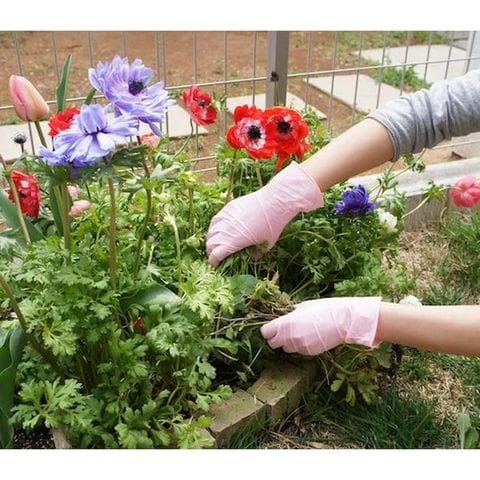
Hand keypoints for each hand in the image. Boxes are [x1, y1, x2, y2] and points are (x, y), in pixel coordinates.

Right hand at [206, 161, 323, 266]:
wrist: (274, 202)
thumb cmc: (272, 225)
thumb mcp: (267, 244)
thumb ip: (257, 253)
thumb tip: (252, 257)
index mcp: (234, 242)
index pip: (215, 255)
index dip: (213, 261)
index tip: (215, 264)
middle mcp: (226, 230)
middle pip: (210, 243)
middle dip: (211, 251)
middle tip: (215, 254)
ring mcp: (225, 217)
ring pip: (210, 230)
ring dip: (211, 238)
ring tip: (215, 242)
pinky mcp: (228, 208)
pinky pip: (216, 219)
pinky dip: (214, 226)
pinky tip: (219, 228)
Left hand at [260, 297, 381, 354]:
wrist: (344, 321)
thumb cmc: (324, 308)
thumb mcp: (303, 306)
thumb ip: (290, 314)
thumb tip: (283, 316)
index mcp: (286, 323)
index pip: (265, 332)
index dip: (268, 330)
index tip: (272, 327)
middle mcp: (290, 337)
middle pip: (273, 343)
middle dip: (276, 338)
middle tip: (284, 330)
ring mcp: (300, 347)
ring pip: (286, 348)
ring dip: (289, 342)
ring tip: (301, 331)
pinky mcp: (310, 353)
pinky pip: (299, 350)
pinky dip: (301, 345)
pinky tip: (310, 336)